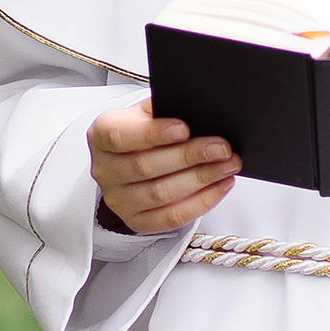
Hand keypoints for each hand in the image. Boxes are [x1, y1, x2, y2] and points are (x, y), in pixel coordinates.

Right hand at [90, 104, 240, 235]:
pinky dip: (201, 202)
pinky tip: (220, 185)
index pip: (121, 136)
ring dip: (201, 180)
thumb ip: (164, 109)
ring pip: (161, 194)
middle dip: (189, 156)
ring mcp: (119, 199)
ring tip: (227, 165)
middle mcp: (105, 169)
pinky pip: (171, 217)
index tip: (184, 128)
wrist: (132, 157)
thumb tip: (198, 111)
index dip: (154, 133)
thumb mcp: (147, 112)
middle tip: (221, 148)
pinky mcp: (136, 221)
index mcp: (102, 135)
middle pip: (146, 167)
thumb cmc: (143, 131)